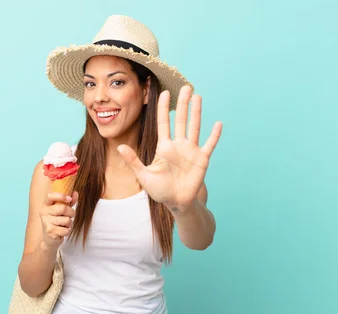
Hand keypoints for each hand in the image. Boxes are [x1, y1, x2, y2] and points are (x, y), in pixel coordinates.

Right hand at [39, 190, 78, 248]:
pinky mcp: (50, 231)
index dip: (61, 196)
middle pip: (63, 208)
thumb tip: (75, 193)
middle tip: (70, 216)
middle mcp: (43, 212)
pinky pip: (66, 229)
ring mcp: (46, 222)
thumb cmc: (57, 222)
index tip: (69, 199)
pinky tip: (62, 231)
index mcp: (46, 205)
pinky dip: (67, 231)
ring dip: (69, 223)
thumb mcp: (62, 211)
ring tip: (65, 225)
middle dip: (71, 213)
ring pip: (66, 220)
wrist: (50, 239)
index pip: (50, 196)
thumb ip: (69, 202)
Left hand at [117, 85, 221, 210]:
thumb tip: (120, 147)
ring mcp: (191, 151)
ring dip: (197, 112)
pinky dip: (214, 135)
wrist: (176, 203)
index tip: (164, 93)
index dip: (164, 108)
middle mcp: (178, 145)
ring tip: (198, 96)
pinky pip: (209, 144)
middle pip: (181, 120)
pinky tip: (218, 123)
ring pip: (195, 127)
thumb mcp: (144, 175)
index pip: (164, 123)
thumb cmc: (160, 190)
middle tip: (185, 87)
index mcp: (164, 147)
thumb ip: (133, 161)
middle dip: (182, 104)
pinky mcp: (202, 159)